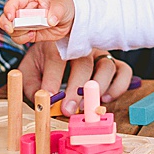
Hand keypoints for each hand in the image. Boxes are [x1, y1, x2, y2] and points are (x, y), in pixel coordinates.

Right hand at [0, 0, 75, 45]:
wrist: (70, 18)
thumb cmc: (63, 5)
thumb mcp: (62, 5)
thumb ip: (57, 11)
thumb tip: (50, 21)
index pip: (14, 2)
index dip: (9, 9)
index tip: (12, 17)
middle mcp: (23, 10)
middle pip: (6, 17)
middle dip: (6, 24)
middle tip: (11, 29)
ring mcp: (24, 23)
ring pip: (11, 30)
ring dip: (17, 33)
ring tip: (31, 32)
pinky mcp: (28, 33)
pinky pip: (19, 38)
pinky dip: (23, 39)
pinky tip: (32, 36)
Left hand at [17, 46, 132, 115]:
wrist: (58, 46)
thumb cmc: (44, 61)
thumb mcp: (30, 69)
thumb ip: (31, 85)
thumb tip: (40, 99)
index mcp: (58, 44)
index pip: (56, 59)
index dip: (52, 80)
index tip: (48, 99)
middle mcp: (83, 46)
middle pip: (84, 63)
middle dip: (76, 90)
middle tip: (68, 110)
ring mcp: (100, 53)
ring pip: (107, 66)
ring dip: (98, 88)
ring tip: (87, 105)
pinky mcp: (114, 62)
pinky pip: (124, 72)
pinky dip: (118, 87)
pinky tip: (105, 99)